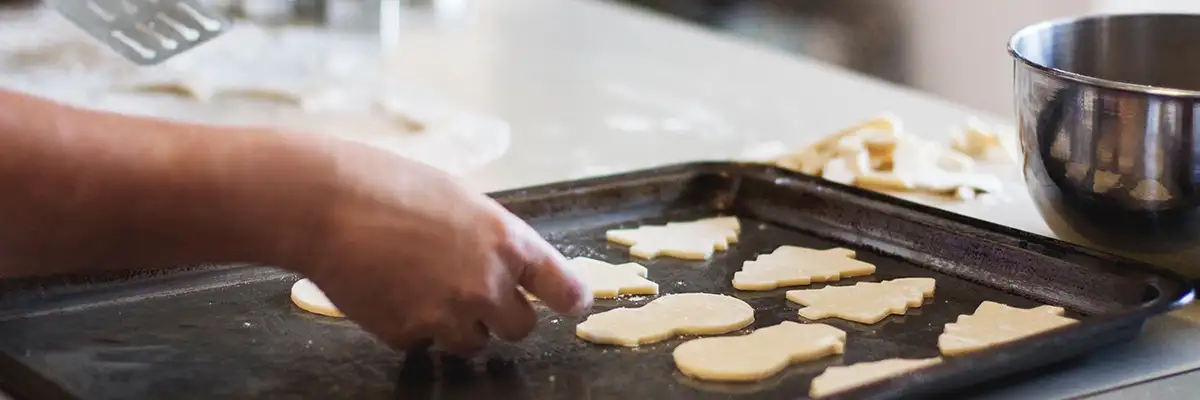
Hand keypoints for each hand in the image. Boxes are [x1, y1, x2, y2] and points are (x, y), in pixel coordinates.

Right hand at [287, 139, 591, 355]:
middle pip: (521, 328)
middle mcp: (487, 284)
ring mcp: (448, 315)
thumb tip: (507, 265)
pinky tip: (390, 291)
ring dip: (457, 326)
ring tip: (422, 287)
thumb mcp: (459, 199)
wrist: (324, 203)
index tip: (571, 303)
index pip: (565, 288)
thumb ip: (490, 237)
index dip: (571, 299)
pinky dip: (412, 327)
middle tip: (470, 292)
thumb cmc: (388, 185)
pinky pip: (424, 343)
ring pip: (474, 344)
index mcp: (507, 241)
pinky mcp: (409, 335)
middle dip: (500, 315)